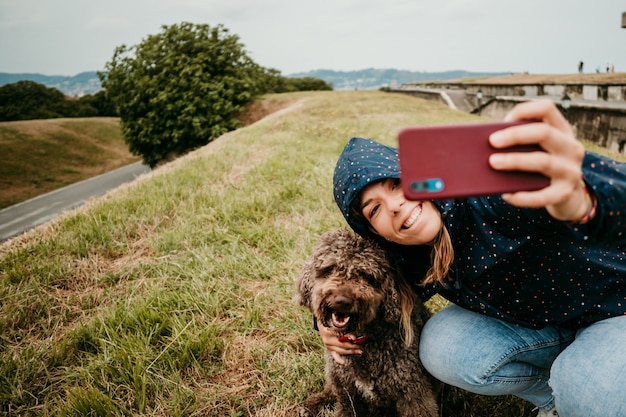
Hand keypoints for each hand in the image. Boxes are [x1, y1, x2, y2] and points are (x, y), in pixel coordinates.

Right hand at [318, 322, 362, 364]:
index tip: (356, 338)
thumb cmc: (329, 321)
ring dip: (351, 351)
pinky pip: (335, 356)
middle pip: (342, 345)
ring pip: (341, 351)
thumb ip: (344, 329)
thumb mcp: (335, 323)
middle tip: (360, 345)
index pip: (341, 337)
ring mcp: (328, 346)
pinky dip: (339, 359)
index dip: (350, 338)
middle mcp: (327, 341)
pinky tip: (344, 362)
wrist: (321, 325)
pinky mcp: (329, 349)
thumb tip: (354, 338)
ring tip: (359, 351)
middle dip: (353, 345)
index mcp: (328, 332)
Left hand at [488, 100, 587, 221]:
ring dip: (515, 161)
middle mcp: (571, 148)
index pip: (547, 109)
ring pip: (543, 161)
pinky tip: (506, 195)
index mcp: (561, 131)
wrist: (568, 197)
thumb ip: (519, 143)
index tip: (505, 119)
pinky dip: (522, 196)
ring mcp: (570, 171)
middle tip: (492, 141)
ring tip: (493, 162)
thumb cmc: (540, 167)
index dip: (525, 110)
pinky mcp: (564, 194)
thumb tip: (483, 144)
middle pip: (544, 132)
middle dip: (516, 135)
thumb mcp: (537, 150)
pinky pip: (542, 196)